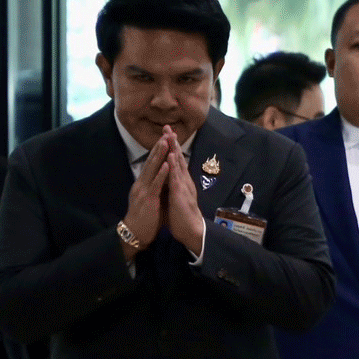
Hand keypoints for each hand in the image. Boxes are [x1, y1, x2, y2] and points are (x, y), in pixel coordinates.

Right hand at [121, 132, 170, 258]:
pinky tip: (167, 164)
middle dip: (158, 148)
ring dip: (159, 155)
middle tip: (166, 134)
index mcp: (142, 184)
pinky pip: (156, 184)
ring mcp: (143, 191)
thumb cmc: (145, 217)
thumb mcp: (149, 199)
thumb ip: (154, 187)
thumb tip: (161, 178)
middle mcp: (141, 184)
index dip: (157, 151)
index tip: (165, 138)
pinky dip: (161, 173)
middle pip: (150, 162)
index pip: (150, 164)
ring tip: (166, 142)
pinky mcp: (148, 199)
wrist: (135, 234)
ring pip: (152, 170)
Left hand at [163, 126, 203, 256]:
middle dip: (173, 143)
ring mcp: (183, 186)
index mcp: (181, 182)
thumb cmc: (182, 217)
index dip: (171, 148)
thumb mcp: (176, 198)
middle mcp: (184, 181)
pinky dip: (174, 166)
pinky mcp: (181, 193)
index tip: (166, 135)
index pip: (176, 162)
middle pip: (178, 158)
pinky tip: (172, 156)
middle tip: (168, 127)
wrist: (192, 231)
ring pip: (178, 164)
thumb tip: (169, 180)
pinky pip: (176, 177)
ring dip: (174, 149)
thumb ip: (174, 188)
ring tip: (170, 136)